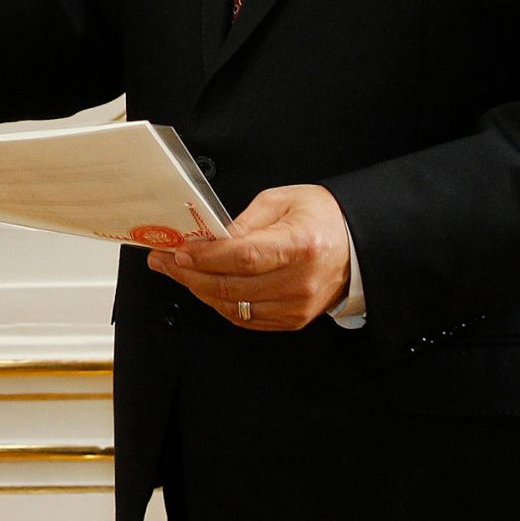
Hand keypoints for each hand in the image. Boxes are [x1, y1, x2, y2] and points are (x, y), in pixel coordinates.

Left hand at [147, 185, 350, 330]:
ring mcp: (297, 306)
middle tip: (163, 260)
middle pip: (233, 286)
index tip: (178, 250)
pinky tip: (203, 287)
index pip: (244, 257)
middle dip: (189, 274)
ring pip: (234, 306)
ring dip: (199, 290)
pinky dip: (220, 303)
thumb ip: (245, 220)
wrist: (356, 246)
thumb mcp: (283, 200)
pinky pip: (246, 318)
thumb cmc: (322, 217)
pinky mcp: (293, 320)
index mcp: (300, 245)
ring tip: (177, 272)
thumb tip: (211, 237)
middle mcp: (300, 281)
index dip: (206, 257)